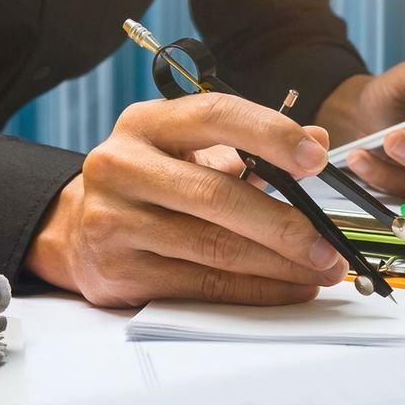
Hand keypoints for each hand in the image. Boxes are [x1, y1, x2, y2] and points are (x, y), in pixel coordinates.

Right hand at [27, 93, 347, 307]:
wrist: (77, 230)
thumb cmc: (150, 183)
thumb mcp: (190, 149)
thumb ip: (250, 143)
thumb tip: (317, 138)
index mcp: (145, 123)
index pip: (214, 115)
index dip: (270, 134)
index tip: (315, 157)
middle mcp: (121, 166)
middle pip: (216, 195)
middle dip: (284, 222)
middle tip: (327, 240)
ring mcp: (114, 221)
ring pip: (213, 247)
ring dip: (278, 264)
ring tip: (320, 268)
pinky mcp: (119, 271)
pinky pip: (202, 284)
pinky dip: (255, 289)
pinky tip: (289, 287)